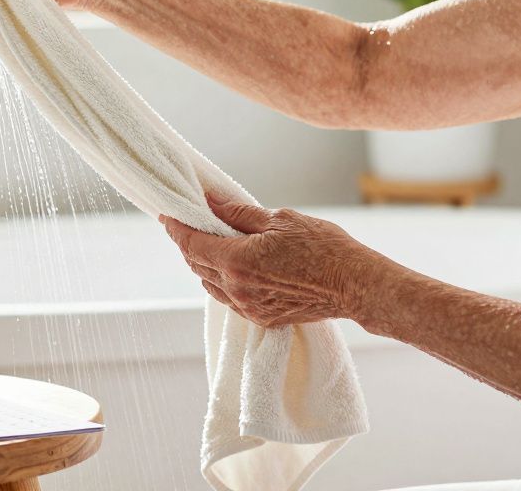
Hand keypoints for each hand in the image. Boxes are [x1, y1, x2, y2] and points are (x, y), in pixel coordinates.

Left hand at [161, 193, 386, 327]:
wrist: (354, 285)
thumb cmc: (323, 247)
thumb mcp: (279, 219)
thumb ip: (239, 214)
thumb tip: (211, 203)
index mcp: (237, 262)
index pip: (191, 244)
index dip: (176, 228)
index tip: (167, 215)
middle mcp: (237, 289)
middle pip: (196, 265)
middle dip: (188, 243)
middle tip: (187, 224)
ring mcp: (248, 308)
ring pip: (210, 284)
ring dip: (204, 264)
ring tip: (208, 242)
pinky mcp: (262, 318)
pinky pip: (229, 299)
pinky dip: (222, 281)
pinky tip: (231, 266)